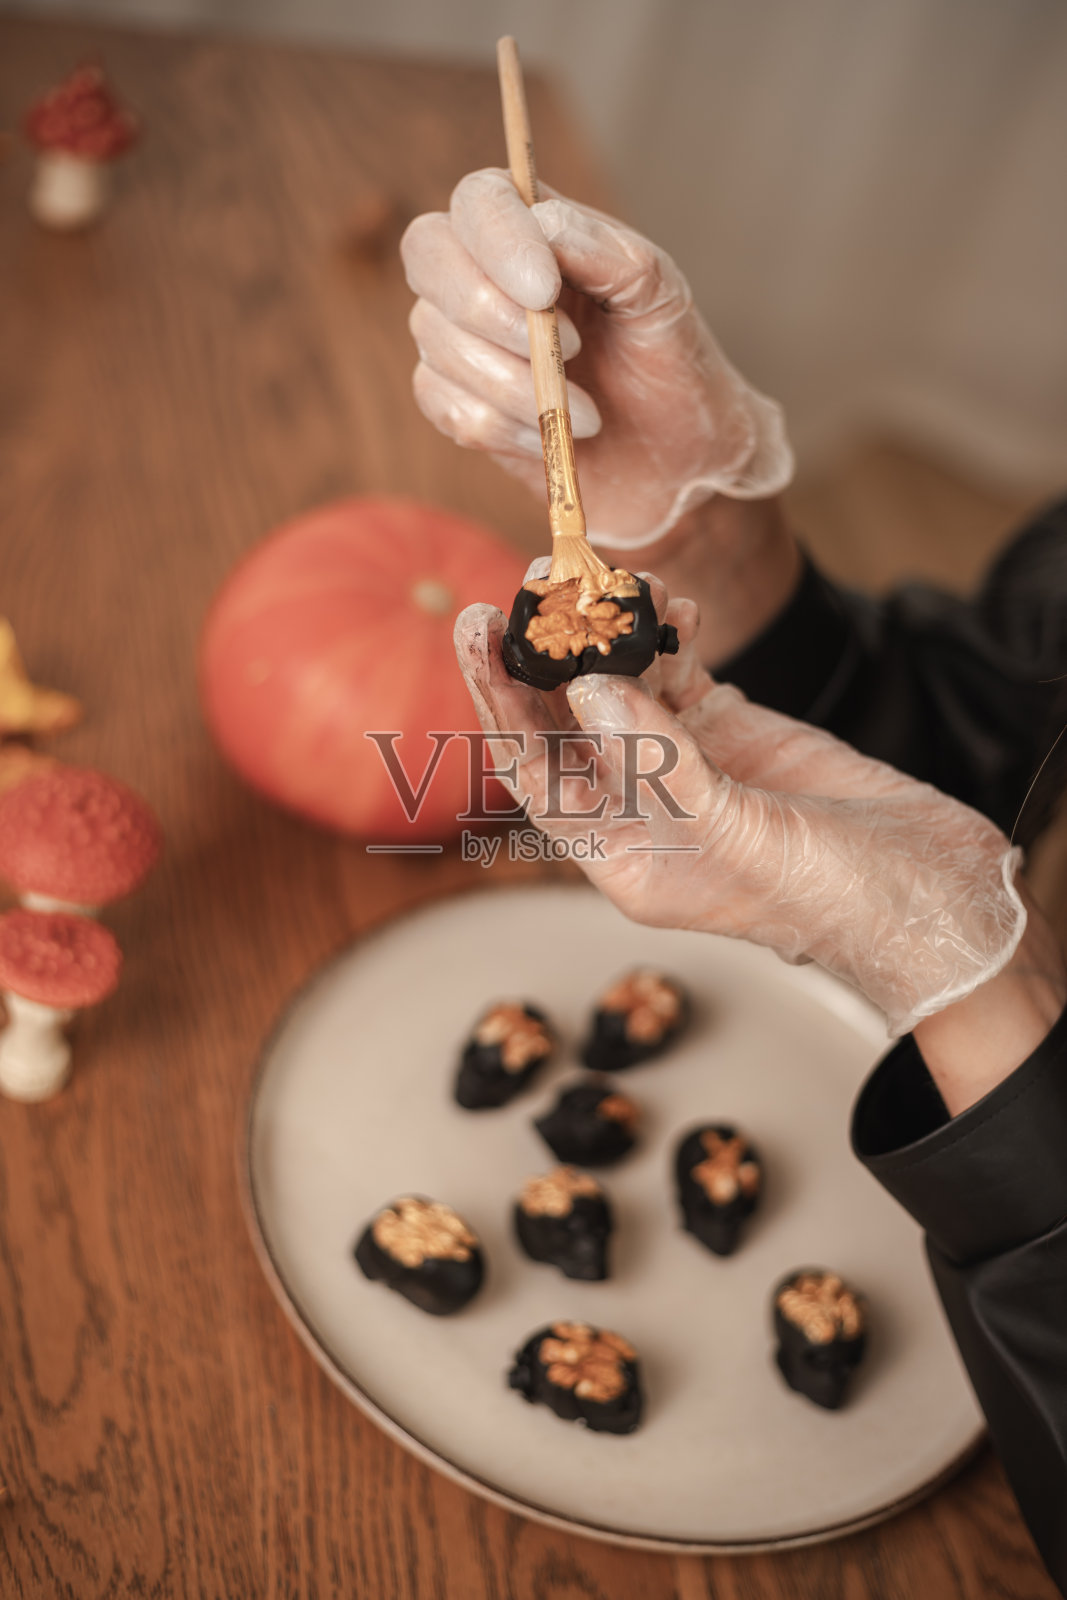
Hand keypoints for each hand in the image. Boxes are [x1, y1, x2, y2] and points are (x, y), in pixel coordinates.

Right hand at [402, 170, 792, 548]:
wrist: (676, 462)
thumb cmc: (671, 367)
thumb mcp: (660, 297)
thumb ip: (606, 251)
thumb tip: (543, 223)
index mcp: (538, 231)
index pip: (480, 200)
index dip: (497, 240)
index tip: (545, 290)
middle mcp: (487, 275)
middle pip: (428, 254)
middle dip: (488, 308)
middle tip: (570, 352)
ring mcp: (465, 339)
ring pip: (434, 337)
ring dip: (514, 384)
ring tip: (586, 412)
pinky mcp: (459, 403)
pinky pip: (442, 402)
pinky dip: (502, 426)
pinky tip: (550, 436)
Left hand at [454, 587, 1024, 1037]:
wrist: (927, 894)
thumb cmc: (831, 898)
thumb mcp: (735, 834)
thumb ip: (660, 762)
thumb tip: (588, 686)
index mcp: (621, 855)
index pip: (534, 769)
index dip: (500, 700)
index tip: (476, 631)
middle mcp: (641, 809)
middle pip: (567, 721)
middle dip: (545, 651)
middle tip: (532, 578)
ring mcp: (686, 766)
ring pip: (624, 687)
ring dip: (610, 631)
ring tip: (600, 571)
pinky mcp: (731, 733)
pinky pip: (681, 674)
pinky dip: (671, 635)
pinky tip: (672, 601)